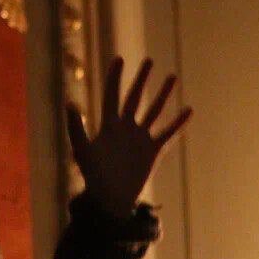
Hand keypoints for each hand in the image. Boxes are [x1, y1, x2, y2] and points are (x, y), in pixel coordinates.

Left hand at [65, 56, 192, 219]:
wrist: (111, 200)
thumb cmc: (93, 176)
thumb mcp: (82, 150)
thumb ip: (75, 127)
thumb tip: (69, 103)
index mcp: (108, 126)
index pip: (112, 95)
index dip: (114, 77)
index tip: (119, 59)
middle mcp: (126, 128)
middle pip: (134, 98)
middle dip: (141, 79)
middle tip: (149, 61)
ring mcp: (140, 139)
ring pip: (153, 111)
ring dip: (163, 95)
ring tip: (172, 77)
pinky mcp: (153, 151)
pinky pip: (168, 133)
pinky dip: (178, 123)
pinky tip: (189, 110)